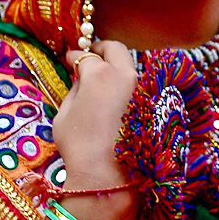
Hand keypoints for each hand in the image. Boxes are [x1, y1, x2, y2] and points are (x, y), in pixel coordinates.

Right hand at [52, 41, 137, 190]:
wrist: (108, 170)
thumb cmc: (80, 143)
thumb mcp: (65, 112)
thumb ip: (75, 88)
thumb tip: (80, 78)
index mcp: (100, 74)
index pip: (86, 56)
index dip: (75, 57)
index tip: (70, 59)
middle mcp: (125, 75)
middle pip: (115, 49)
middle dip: (101, 49)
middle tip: (91, 56)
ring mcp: (142, 87)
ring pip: (130, 65)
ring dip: (117, 65)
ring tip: (104, 75)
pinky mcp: (153, 102)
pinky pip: (139, 83)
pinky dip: (128, 82)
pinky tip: (118, 93)